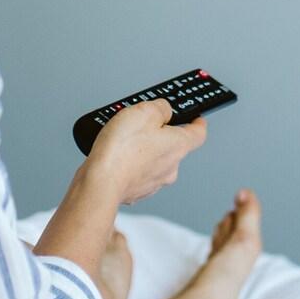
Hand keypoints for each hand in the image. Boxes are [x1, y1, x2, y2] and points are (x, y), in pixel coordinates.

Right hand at [85, 100, 207, 204]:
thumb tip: (164, 110)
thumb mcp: (145, 111)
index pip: (199, 133)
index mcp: (178, 146)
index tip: (196, 117)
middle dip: (161, 134)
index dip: (197, 122)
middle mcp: (171, 167)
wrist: (100, 183)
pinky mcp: (137, 190)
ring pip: (155, 160)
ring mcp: (154, 181)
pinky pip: (138, 172)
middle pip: (173, 146)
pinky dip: (131, 164)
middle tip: (143, 124)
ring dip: (144, 150)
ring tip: (124, 139)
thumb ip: (161, 107)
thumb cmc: (122, 150)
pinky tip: (117, 155)